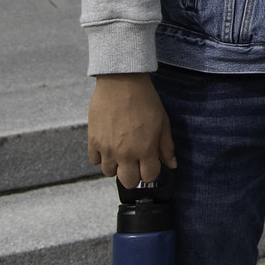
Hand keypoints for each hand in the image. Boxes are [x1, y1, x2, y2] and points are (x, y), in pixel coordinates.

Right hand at [86, 73, 176, 188]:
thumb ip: (166, 147)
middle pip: (128, 181)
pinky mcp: (92, 141)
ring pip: (109, 173)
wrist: (121, 83)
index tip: (150, 164)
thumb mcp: (162, 122)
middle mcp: (125, 153)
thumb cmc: (145, 100)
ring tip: (121, 152)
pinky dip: (101, 157)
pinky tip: (109, 145)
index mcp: (145, 149)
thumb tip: (172, 165)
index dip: (151, 173)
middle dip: (134, 175)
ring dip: (116, 166)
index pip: (148, 177)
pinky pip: (94, 161)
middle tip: (136, 163)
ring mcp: (107, 148)